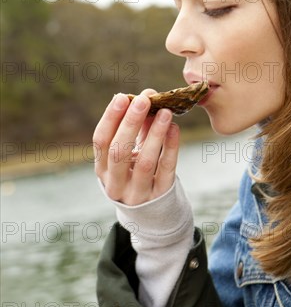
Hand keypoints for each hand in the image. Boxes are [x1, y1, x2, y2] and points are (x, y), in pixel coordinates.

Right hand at [93, 89, 179, 204]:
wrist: (152, 211)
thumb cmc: (137, 171)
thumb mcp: (131, 152)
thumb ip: (136, 127)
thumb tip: (147, 96)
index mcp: (102, 169)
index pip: (100, 141)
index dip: (110, 118)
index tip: (122, 97)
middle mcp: (115, 184)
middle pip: (118, 152)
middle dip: (130, 123)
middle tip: (144, 100)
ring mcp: (137, 193)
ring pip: (145, 162)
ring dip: (155, 134)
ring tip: (166, 111)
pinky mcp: (159, 196)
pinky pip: (166, 170)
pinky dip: (171, 147)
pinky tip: (174, 128)